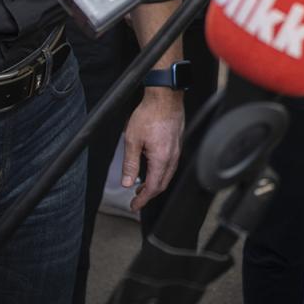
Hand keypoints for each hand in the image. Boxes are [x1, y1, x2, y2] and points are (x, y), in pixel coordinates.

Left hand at [120, 89, 183, 210]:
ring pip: (167, 174)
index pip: (153, 187)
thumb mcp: (132, 140)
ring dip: (155, 183)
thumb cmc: (149, 114)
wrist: (165, 96)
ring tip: (142, 186)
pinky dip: (160, 172)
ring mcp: (177, 149)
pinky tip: (152, 169)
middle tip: (136, 200)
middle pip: (162, 184)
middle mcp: (172, 156)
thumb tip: (126, 182)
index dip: (143, 200)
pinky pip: (170, 164)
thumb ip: (130, 164)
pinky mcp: (177, 143)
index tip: (134, 206)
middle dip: (149, 194)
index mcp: (161, 158)